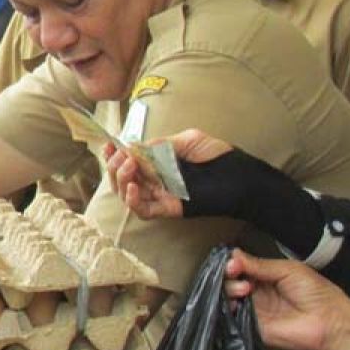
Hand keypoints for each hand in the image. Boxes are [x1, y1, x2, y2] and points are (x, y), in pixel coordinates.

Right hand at [106, 128, 232, 218]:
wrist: (241, 178)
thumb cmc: (218, 156)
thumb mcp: (187, 140)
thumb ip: (160, 145)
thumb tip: (133, 148)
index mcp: (157, 163)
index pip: (128, 160)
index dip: (114, 154)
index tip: (109, 145)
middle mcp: (155, 180)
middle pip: (121, 178)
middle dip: (114, 166)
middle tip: (119, 156)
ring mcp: (160, 195)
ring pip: (126, 194)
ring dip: (120, 180)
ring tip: (128, 167)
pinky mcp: (167, 208)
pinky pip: (142, 210)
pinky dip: (132, 200)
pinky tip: (132, 188)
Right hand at [225, 249, 349, 349]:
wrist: (330, 323)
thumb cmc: (318, 294)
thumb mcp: (288, 270)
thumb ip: (259, 264)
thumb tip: (233, 254)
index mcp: (265, 276)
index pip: (240, 266)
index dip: (232, 263)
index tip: (232, 262)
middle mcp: (256, 292)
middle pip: (229, 280)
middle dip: (228, 274)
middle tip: (235, 272)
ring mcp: (252, 309)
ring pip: (226, 296)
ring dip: (229, 289)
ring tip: (244, 289)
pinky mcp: (250, 326)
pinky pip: (231, 317)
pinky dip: (227, 308)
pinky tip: (234, 302)